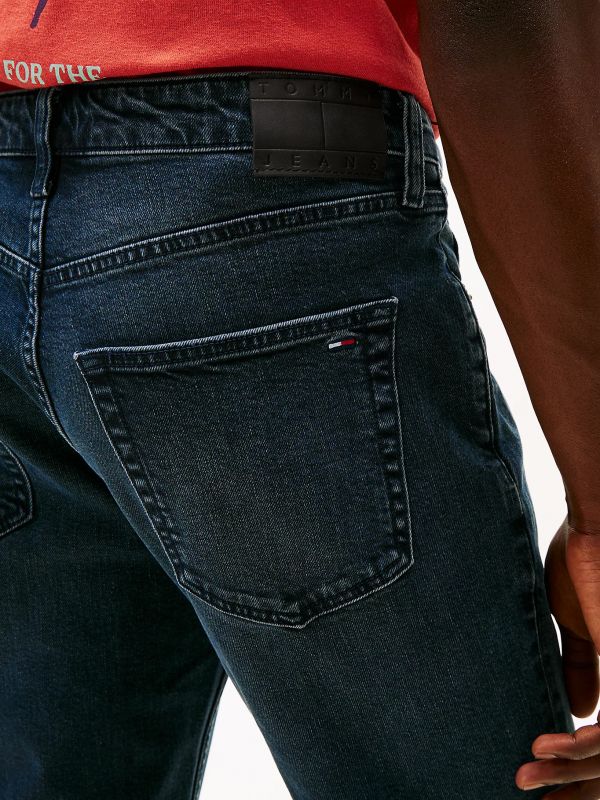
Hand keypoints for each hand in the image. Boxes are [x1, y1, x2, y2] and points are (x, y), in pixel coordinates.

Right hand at [515, 517, 599, 795]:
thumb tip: (577, 707)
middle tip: (532, 792)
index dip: (577, 762)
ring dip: (568, 768)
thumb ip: (580, 664)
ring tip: (526, 775)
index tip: (542, 775)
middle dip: (572, 782)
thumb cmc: (584, 562)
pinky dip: (578, 746)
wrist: (594, 528)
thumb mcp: (577, 624)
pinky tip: (545, 749)